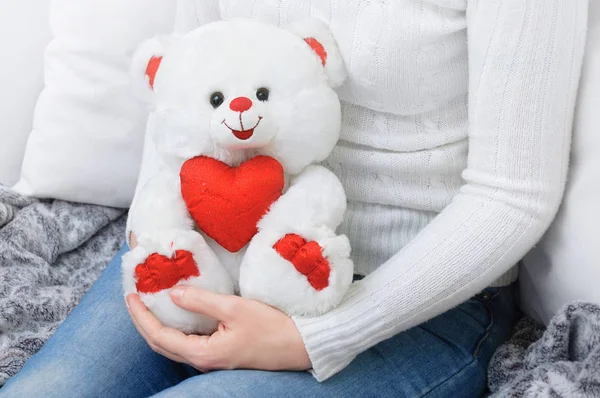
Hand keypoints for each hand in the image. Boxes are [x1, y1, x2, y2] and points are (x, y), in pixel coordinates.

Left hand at [126, 287, 311, 371]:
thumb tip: (173, 294)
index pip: (159, 337)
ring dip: (157, 326)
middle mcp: (203, 360)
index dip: (142, 317)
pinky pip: (188, 342)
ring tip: (149, 304)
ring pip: (173, 345)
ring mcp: (211, 359)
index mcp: (202, 353)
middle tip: (134, 299)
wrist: (299, 346)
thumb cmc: (271, 328)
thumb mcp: (235, 309)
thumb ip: (202, 301)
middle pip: (161, 345)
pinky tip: (178, 313)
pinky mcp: (220, 353)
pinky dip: (175, 328)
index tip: (131, 296)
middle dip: (143, 323)